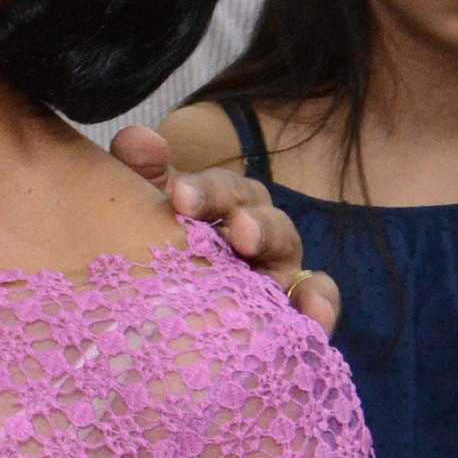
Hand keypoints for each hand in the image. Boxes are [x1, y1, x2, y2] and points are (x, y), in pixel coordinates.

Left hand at [111, 126, 339, 336]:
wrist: (147, 298)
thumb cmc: (145, 240)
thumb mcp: (137, 204)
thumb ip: (138, 170)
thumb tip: (138, 140)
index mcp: (221, 203)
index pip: (223, 190)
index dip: (206, 191)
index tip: (180, 197)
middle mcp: (254, 233)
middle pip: (265, 223)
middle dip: (255, 225)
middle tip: (240, 232)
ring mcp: (274, 272)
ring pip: (290, 258)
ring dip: (282, 260)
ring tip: (271, 273)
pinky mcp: (288, 312)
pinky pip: (313, 304)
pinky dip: (320, 306)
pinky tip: (317, 317)